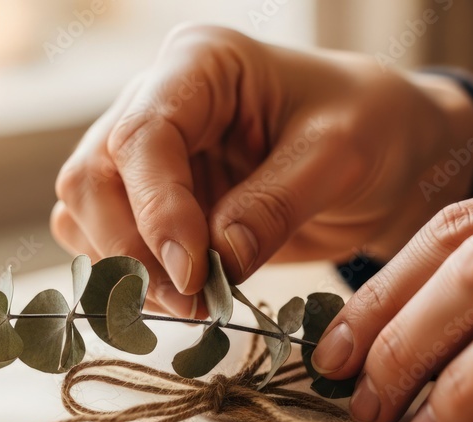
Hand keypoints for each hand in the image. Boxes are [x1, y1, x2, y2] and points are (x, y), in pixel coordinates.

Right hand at [50, 24, 472, 316]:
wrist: (386, 153)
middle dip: (131, 249)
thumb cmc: (372, 128)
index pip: (143, 135)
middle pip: (93, 176)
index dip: (157, 210)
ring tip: (189, 305)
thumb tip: (216, 264)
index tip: (194, 274)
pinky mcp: (154, 200)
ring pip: (86, 212)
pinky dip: (130, 276)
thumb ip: (274, 206)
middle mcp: (159, 100)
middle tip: (188, 304)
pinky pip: (105, 239)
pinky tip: (178, 296)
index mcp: (200, 64)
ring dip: (125, 269)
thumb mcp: (339, 157)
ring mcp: (151, 154)